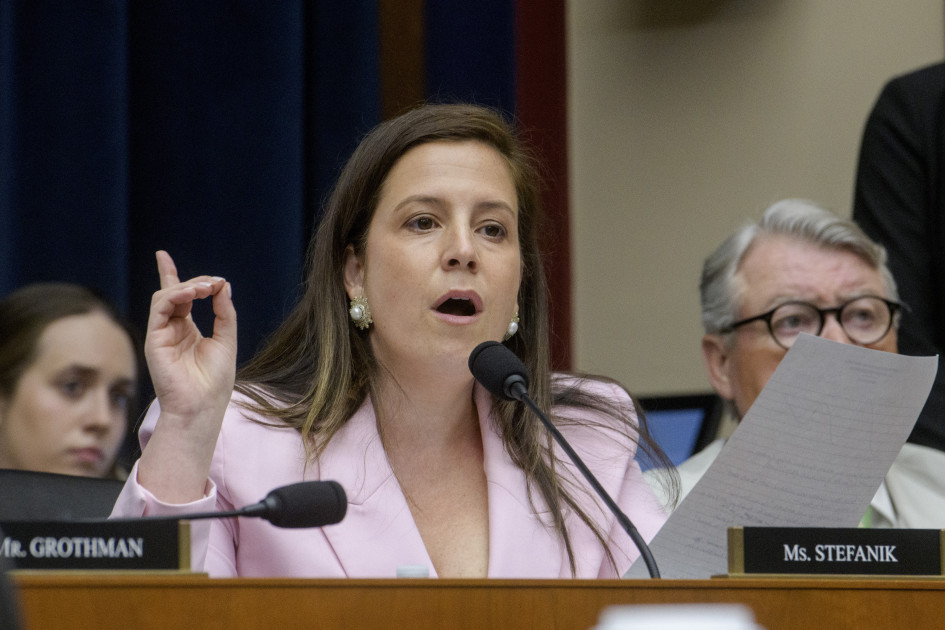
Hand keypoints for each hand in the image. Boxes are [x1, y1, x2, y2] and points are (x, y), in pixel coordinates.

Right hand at [138, 250, 236, 500]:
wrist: (203, 406)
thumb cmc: (215, 380)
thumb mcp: (226, 339)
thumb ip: (223, 312)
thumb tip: (223, 284)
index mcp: (187, 331)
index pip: (177, 297)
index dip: (170, 275)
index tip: (162, 255)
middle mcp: (172, 330)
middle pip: (173, 292)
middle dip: (194, 282)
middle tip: (213, 283)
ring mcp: (161, 334)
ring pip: (165, 297)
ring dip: (186, 287)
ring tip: (205, 287)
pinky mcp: (155, 339)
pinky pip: (160, 307)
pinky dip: (175, 295)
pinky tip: (193, 294)